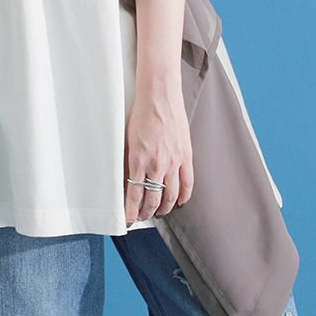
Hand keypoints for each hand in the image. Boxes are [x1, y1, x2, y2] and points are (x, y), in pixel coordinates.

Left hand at [124, 82, 193, 223]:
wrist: (159, 95)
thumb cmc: (140, 113)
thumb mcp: (127, 139)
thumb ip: (128, 161)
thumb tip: (127, 181)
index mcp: (139, 160)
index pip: (135, 195)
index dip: (131, 211)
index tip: (128, 219)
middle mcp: (157, 164)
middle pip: (154, 199)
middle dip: (146, 212)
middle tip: (142, 217)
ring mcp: (174, 161)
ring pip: (171, 195)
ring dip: (165, 207)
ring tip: (158, 212)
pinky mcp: (186, 155)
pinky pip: (188, 183)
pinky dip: (184, 196)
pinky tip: (180, 202)